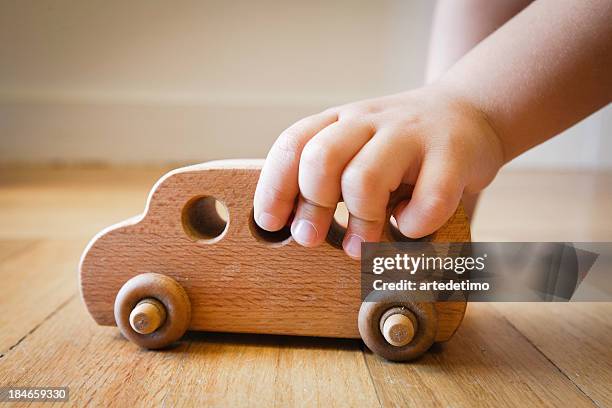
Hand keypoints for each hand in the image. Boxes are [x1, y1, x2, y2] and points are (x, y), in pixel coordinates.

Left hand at [253, 85, 504, 258]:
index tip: (271, 224)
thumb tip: (296, 226)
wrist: (469, 112)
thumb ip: (328, 177)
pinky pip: (427, 200)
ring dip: (360, 223)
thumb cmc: (403, 147)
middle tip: (313, 238)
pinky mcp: (451, 154)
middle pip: (321, 158)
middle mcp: (370, 121)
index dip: (273, 188)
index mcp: (341, 121)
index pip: (292, 145)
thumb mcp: (358, 148)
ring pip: (365, 179)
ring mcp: (410, 135)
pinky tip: (410, 224)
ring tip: (363, 243)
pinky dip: (414, 225)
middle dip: (312, 206)